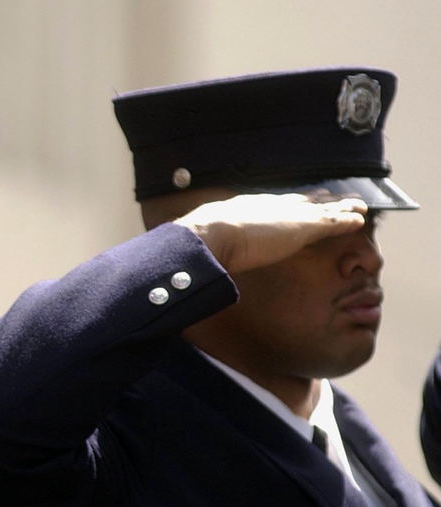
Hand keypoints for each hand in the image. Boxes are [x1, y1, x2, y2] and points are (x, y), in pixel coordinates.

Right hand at [174, 193, 367, 273]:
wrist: (212, 235)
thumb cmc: (204, 241)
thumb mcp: (209, 238)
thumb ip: (213, 242)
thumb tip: (201, 254)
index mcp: (248, 207)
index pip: (275, 203)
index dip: (291, 203)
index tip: (300, 201)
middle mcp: (270, 204)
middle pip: (301, 200)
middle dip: (318, 199)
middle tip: (332, 196)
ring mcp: (287, 215)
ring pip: (322, 208)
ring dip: (340, 207)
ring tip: (357, 206)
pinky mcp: (303, 226)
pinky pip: (332, 221)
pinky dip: (347, 219)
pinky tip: (360, 219)